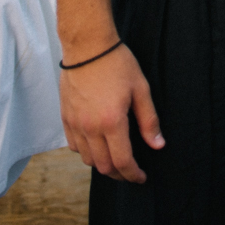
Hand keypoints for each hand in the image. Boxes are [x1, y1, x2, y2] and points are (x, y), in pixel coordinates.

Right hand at [60, 42, 164, 181]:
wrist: (88, 47)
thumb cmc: (117, 63)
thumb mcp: (141, 89)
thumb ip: (149, 120)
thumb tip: (158, 145)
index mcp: (112, 121)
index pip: (122, 161)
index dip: (133, 174)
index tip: (141, 177)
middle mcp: (90, 128)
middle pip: (104, 166)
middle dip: (119, 174)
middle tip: (131, 172)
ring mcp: (75, 124)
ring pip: (87, 159)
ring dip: (103, 165)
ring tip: (116, 159)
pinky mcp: (66, 118)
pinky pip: (74, 146)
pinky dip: (87, 153)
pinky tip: (97, 145)